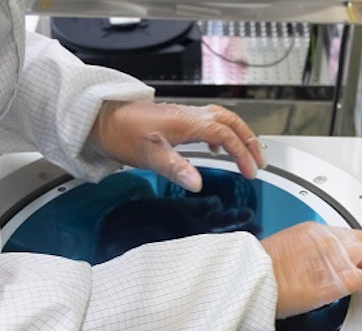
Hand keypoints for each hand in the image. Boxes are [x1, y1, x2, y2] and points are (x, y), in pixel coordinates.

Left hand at [90, 101, 265, 191]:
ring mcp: (184, 116)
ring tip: (247, 154)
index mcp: (187, 123)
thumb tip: (198, 183)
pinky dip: (222, 133)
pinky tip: (215, 146)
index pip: (226, 135)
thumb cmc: (121, 133)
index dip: (242, 154)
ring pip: (222, 119)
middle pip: (231, 122)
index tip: (251, 172)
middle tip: (260, 161)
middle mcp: (189, 115)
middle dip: (250, 141)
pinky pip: (209, 121)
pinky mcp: (176, 120)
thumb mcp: (149, 155)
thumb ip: (176, 168)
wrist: (101, 118)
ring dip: (238, 135)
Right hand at [260, 222, 361, 317]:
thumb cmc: (262, 269)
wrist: (256, 278)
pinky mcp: (343, 279)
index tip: (361, 253)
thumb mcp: (284, 249)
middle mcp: (332, 240)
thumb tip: (308, 264)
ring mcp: (340, 258)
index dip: (359, 245)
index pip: (348, 233)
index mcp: (315, 232)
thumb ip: (302, 253)